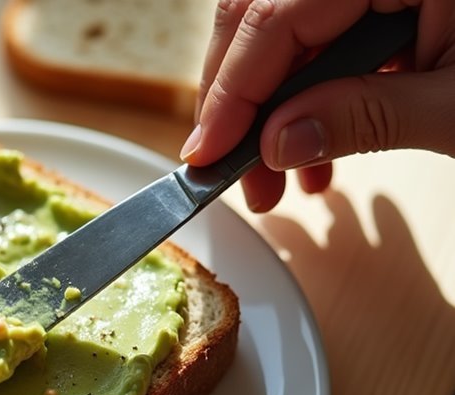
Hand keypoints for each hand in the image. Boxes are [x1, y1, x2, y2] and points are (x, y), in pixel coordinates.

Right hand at [181, 0, 454, 211]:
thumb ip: (366, 117)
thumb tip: (277, 142)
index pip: (274, 18)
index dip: (231, 91)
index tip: (208, 154)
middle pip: (263, 16)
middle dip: (239, 100)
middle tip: (231, 171)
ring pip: (284, 33)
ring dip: (271, 109)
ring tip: (277, 181)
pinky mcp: (383, 4)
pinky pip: (322, 41)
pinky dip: (308, 98)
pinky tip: (316, 153)